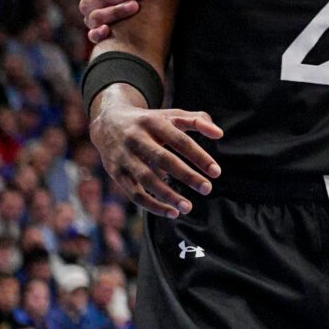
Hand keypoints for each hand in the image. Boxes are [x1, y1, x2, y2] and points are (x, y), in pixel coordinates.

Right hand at [92, 94, 220, 217]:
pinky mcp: (115, 173)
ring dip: (168, 195)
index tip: (216, 172)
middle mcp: (137, 139)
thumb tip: (219, 134)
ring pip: (146, 179)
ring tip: (188, 208)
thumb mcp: (171, 115)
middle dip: (187, 176)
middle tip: (207, 189)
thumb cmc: (150, 121)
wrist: (108, 122)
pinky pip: (133, 193)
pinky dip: (152, 205)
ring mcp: (124, 157)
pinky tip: (171, 212)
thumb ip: (197, 121)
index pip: (181, 141)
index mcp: (154, 123)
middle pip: (164, 159)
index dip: (199, 156)